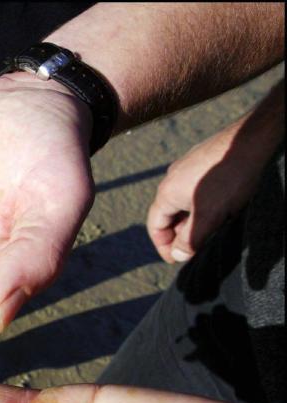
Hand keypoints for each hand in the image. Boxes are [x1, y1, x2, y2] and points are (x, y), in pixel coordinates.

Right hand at [147, 126, 269, 263]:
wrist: (250, 140)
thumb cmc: (228, 178)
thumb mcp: (209, 216)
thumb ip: (190, 239)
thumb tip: (178, 255)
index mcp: (166, 193)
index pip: (155, 226)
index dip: (164, 246)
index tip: (177, 259)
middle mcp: (171, 179)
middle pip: (168, 214)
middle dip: (180, 233)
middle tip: (197, 247)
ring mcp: (186, 167)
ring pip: (183, 202)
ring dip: (193, 218)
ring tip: (212, 227)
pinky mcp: (201, 161)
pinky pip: (195, 189)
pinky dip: (202, 203)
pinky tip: (221, 205)